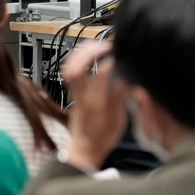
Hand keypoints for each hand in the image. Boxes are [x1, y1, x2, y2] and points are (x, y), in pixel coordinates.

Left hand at [61, 41, 129, 171]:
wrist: (85, 149)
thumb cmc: (103, 137)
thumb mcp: (120, 120)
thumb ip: (122, 98)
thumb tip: (126, 78)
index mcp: (97, 105)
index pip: (99, 79)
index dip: (107, 65)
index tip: (117, 57)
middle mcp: (83, 98)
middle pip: (76, 70)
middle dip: (89, 53)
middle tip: (104, 46)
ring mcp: (75, 95)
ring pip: (69, 69)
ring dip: (81, 53)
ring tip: (95, 46)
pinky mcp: (72, 93)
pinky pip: (68, 72)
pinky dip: (76, 59)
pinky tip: (86, 54)